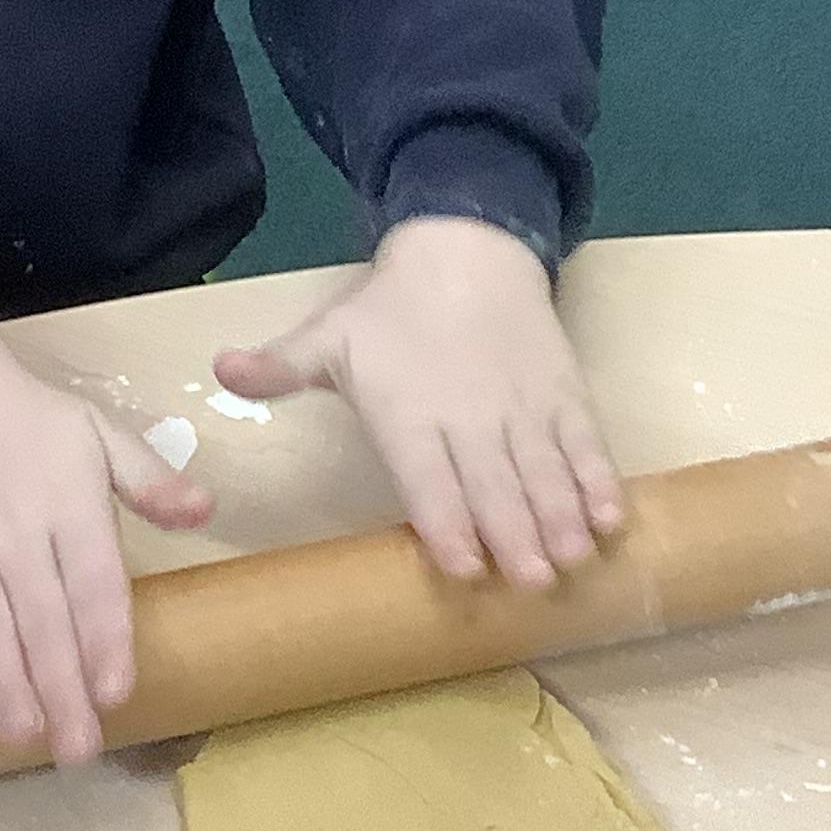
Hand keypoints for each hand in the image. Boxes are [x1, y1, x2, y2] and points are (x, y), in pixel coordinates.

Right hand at [0, 289, 212, 762]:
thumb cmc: (22, 417)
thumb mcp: (96, 432)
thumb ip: (150, 479)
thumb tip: (206, 511)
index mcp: (67, 499)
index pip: (93, 582)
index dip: (105, 641)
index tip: (117, 694)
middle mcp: (11, 525)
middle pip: (41, 617)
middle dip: (61, 689)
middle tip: (79, 750)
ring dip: (3, 681)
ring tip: (24, 735)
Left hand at [216, 216, 621, 589]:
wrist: (466, 247)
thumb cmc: (389, 308)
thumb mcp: (327, 336)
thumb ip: (279, 368)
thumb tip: (218, 370)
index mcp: (408, 414)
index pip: (429, 478)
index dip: (447, 523)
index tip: (463, 566)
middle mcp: (468, 417)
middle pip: (495, 484)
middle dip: (515, 536)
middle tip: (532, 583)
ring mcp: (521, 406)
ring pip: (544, 469)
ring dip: (562, 516)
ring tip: (575, 560)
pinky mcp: (561, 393)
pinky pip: (583, 441)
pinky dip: (599, 479)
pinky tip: (612, 519)